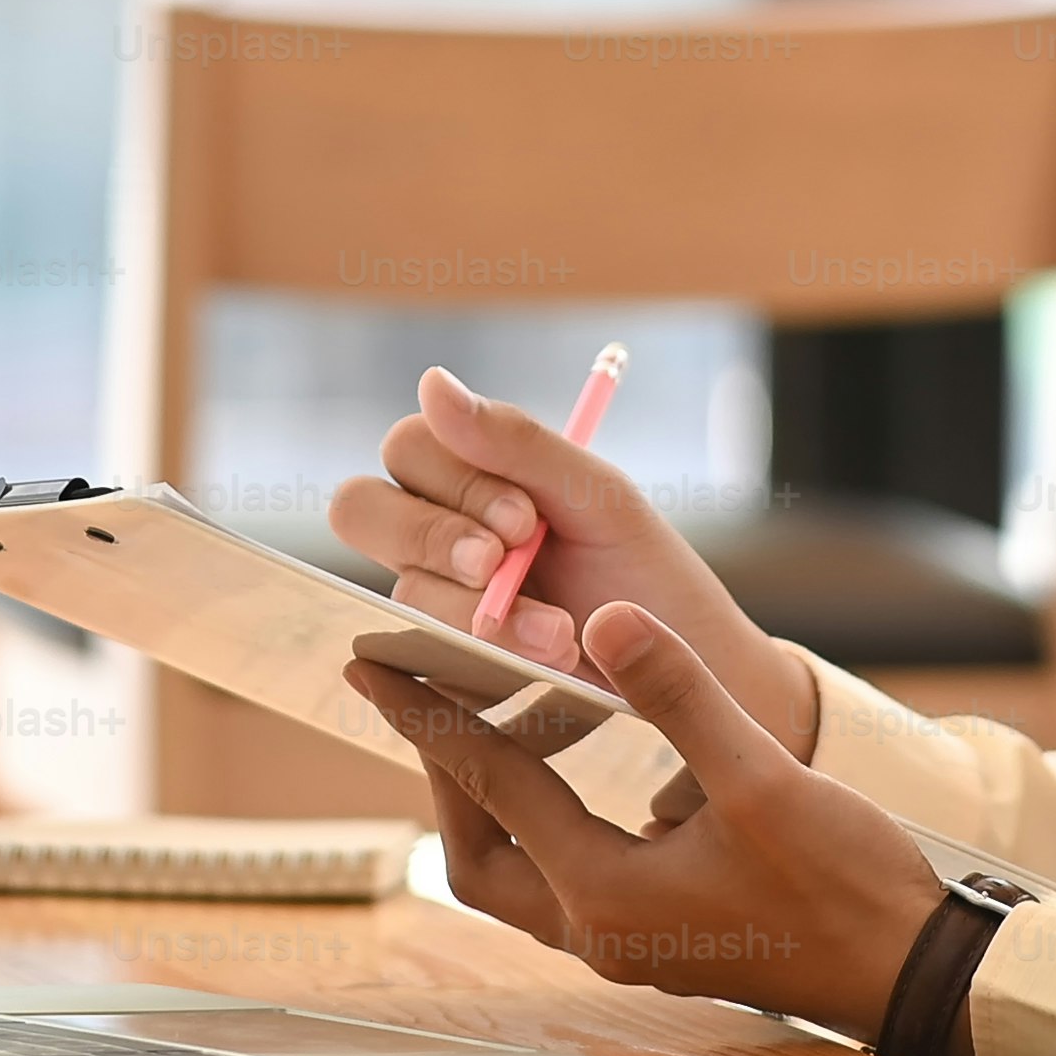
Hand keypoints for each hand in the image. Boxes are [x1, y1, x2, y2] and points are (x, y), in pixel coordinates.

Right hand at [330, 366, 815, 752]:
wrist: (693, 675)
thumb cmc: (646, 575)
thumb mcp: (597, 500)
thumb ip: (516, 443)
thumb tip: (430, 380)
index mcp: (472, 479)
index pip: (408, 449)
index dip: (453, 483)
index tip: (524, 520)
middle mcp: (439, 537)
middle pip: (362, 507)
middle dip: (432, 537)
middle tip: (500, 566)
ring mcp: (436, 605)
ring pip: (403, 590)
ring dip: (482, 613)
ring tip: (562, 636)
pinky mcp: (443, 674)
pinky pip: (419, 664)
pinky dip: (484, 663)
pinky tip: (544, 667)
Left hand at [348, 601, 945, 1035]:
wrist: (911, 967)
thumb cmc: (846, 884)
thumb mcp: (762, 776)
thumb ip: (678, 695)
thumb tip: (606, 619)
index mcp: (608, 894)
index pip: (492, 789)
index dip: (429, 716)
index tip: (371, 663)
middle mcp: (601, 931)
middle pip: (477, 854)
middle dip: (442, 776)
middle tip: (417, 697)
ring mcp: (628, 943)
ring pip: (517, 873)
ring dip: (490, 804)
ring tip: (477, 725)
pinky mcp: (657, 938)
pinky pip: (562, 878)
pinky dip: (540, 822)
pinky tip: (559, 772)